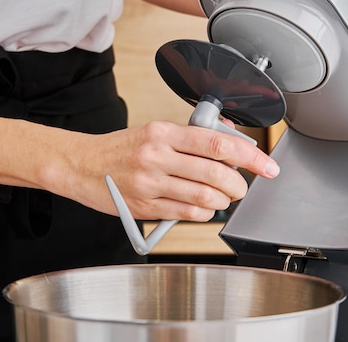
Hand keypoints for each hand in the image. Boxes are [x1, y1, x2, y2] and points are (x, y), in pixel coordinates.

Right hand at [66, 121, 278, 221]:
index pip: (217, 143)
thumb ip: (190, 137)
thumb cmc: (118, 149)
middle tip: (240, 186)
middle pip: (216, 173)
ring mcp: (150, 183)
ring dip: (222, 201)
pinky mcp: (145, 206)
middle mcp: (157, 155)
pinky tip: (203, 209)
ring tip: (222, 197)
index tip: (266, 165)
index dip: (250, 156)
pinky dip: (203, 214)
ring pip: (204, 198)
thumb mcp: (153, 132)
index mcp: (163, 132)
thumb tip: (228, 138)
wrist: (80, 165)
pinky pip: (186, 214)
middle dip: (239, 184)